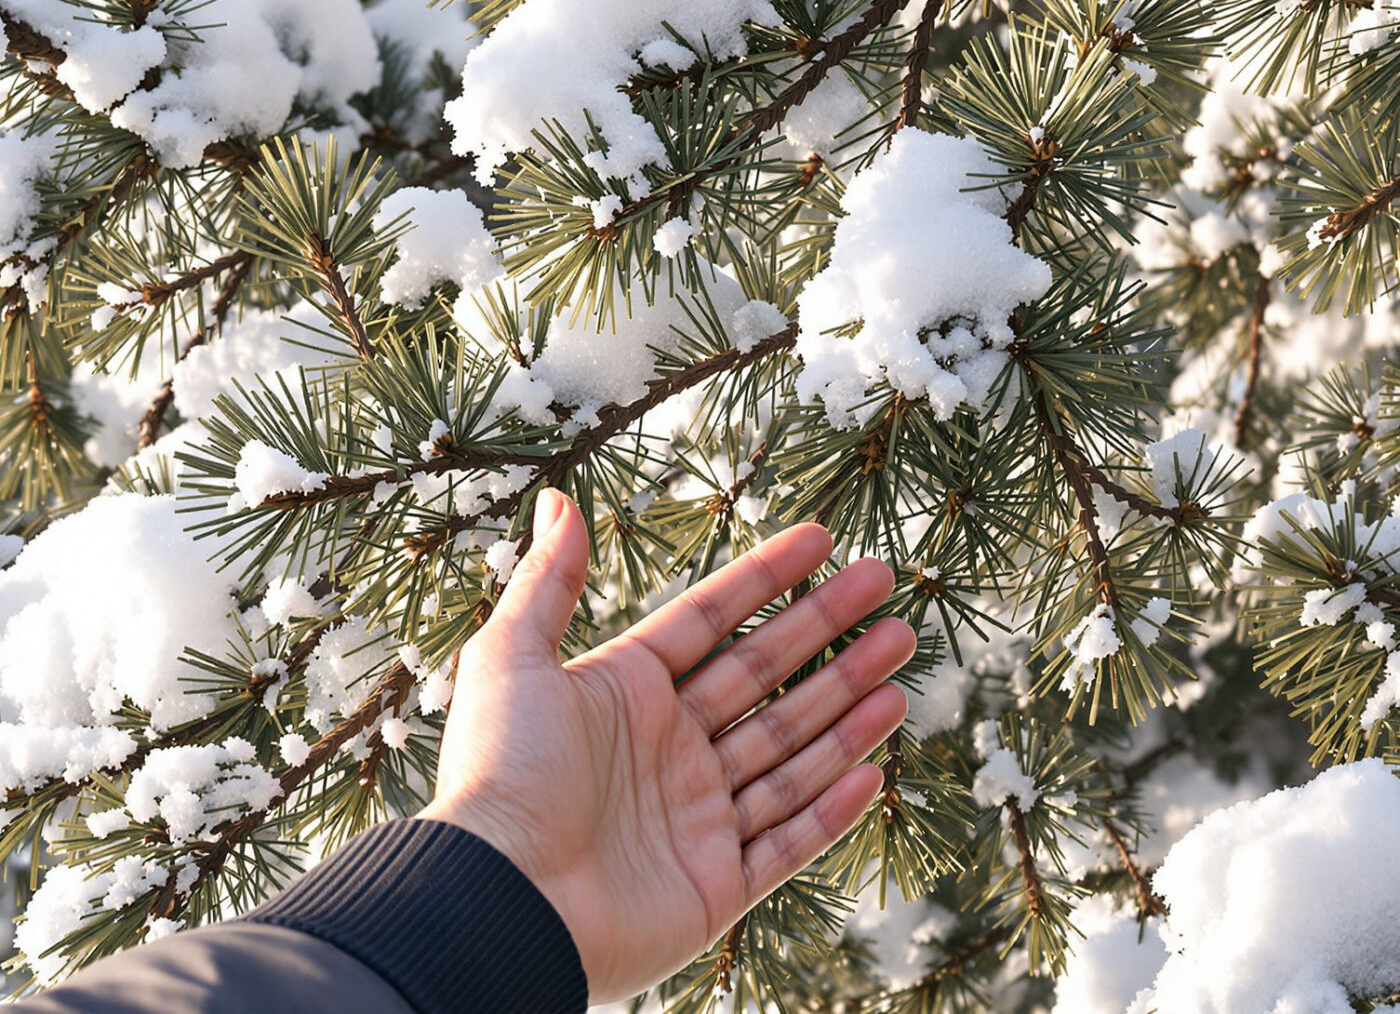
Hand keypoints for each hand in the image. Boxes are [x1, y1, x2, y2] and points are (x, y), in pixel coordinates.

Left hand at [420, 490, 912, 1000]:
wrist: (502, 901)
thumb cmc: (500, 777)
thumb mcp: (511, 660)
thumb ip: (545, 581)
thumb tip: (559, 498)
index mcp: (624, 696)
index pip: (712, 622)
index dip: (767, 578)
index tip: (823, 539)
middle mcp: (665, 754)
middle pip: (766, 680)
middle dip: (828, 633)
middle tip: (884, 584)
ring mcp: (695, 821)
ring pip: (791, 753)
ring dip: (847, 709)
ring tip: (899, 666)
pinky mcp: (714, 887)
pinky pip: (789, 840)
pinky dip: (833, 806)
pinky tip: (875, 764)